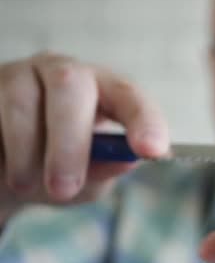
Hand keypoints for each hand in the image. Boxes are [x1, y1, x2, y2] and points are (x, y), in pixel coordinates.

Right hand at [0, 52, 168, 219]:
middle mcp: (66, 74)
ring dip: (25, 152)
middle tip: (64, 188)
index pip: (131, 96)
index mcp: (104, 92)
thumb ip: (107, 167)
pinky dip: (0, 149)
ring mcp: (21, 74)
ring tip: (24, 185)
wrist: (5, 175)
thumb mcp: (89, 178)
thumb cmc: (57, 171)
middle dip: (69, 143)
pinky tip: (3, 167)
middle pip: (71, 86)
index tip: (152, 151)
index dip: (144, 120)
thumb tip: (128, 158)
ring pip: (22, 102)